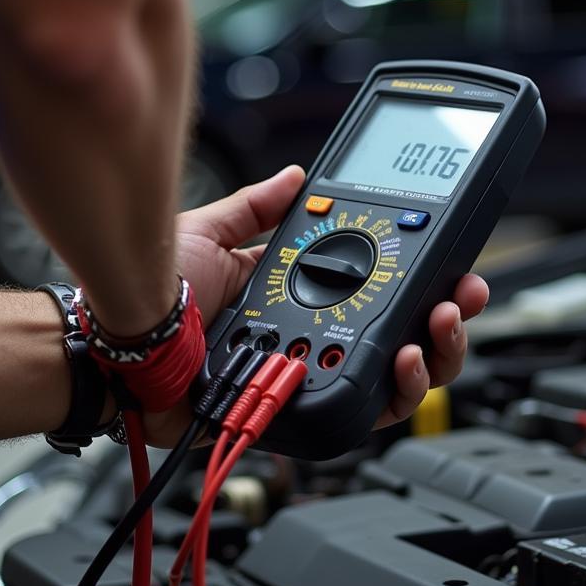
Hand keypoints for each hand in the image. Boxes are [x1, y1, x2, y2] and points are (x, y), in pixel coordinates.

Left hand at [140, 165, 487, 444]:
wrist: (124, 339)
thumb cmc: (157, 291)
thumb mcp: (210, 230)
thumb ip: (256, 206)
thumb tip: (296, 175)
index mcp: (296, 290)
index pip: (375, 284)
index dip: (417, 273)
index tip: (446, 256)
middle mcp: (312, 333)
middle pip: (400, 332)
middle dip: (445, 314)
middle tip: (461, 293)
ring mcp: (311, 371)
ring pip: (397, 374)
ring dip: (433, 350)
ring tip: (438, 322)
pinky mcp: (303, 409)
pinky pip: (365, 410)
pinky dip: (396, 391)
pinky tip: (401, 360)